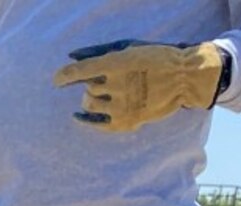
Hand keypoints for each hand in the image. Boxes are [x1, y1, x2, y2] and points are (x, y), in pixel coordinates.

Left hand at [53, 41, 223, 132]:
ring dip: (90, 99)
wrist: (184, 78)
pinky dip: (85, 119)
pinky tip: (79, 116)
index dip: (65, 75)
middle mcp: (119, 86)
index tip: (56, 80)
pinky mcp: (125, 122)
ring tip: (102, 95)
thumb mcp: (129, 47)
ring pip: (89, 104)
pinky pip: (95, 123)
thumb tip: (71, 56)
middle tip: (103, 82)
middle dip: (91, 84)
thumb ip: (99, 52)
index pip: (82, 71)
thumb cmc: (154, 58)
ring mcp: (122, 106)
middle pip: (87, 88)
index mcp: (118, 64)